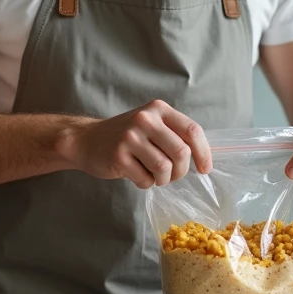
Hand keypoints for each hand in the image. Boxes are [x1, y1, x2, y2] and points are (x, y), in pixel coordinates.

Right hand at [62, 99, 210, 189]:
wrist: (87, 140)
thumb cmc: (127, 136)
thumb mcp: (152, 125)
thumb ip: (175, 134)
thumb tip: (205, 157)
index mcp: (159, 109)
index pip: (192, 131)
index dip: (203, 153)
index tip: (205, 169)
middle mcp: (145, 119)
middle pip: (181, 152)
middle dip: (181, 171)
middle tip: (173, 175)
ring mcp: (130, 137)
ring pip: (164, 168)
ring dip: (163, 179)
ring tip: (154, 175)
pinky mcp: (118, 156)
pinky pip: (145, 179)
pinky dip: (146, 183)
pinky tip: (137, 175)